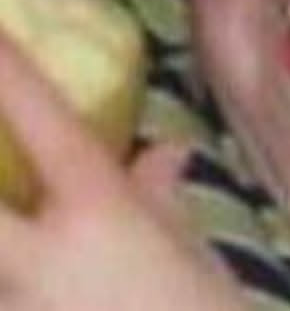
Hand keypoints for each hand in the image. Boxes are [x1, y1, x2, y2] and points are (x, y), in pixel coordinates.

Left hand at [0, 30, 249, 310]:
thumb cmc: (202, 309)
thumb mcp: (188, 244)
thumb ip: (160, 189)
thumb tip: (162, 150)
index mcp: (97, 207)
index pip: (41, 118)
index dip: (5, 69)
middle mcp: (41, 256)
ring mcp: (24, 305)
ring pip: (2, 255)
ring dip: (11, 241)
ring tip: (28, 239)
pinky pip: (14, 290)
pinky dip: (19, 278)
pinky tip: (27, 273)